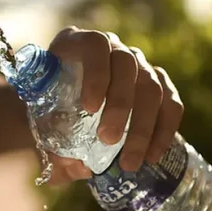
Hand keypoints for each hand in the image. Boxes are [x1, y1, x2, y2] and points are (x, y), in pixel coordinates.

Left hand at [47, 27, 184, 182]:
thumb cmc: (47, 114)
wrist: (61, 114)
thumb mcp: (41, 125)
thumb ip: (52, 145)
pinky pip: (170, 103)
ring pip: (152, 86)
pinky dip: (164, 130)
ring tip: (129, 161)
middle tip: (108, 140)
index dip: (96, 74)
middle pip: (127, 65)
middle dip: (121, 105)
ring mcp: (139, 65)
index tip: (89, 108)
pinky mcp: (158, 85)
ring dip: (143, 126)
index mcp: (77, 44)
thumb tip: (77, 166)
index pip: (95, 46)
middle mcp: (112, 48)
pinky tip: (152, 156)